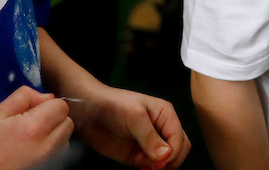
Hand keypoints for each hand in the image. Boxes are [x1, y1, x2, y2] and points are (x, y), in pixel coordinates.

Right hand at [0, 87, 71, 169]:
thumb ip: (24, 97)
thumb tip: (47, 96)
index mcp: (34, 128)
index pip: (61, 106)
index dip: (47, 104)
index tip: (32, 110)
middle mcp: (48, 146)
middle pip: (67, 121)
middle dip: (54, 117)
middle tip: (33, 122)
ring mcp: (50, 160)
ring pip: (66, 137)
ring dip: (55, 132)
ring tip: (33, 136)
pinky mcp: (50, 168)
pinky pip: (61, 151)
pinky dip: (54, 146)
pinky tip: (35, 147)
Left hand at [71, 87, 191, 169]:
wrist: (89, 112)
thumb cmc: (114, 105)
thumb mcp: (134, 117)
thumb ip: (150, 137)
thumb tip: (166, 155)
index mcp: (165, 115)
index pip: (179, 137)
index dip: (173, 152)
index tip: (159, 161)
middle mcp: (161, 129)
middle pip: (180, 149)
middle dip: (170, 161)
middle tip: (153, 166)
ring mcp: (150, 143)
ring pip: (168, 160)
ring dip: (160, 167)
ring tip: (144, 167)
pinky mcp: (138, 155)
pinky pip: (152, 166)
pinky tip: (141, 169)